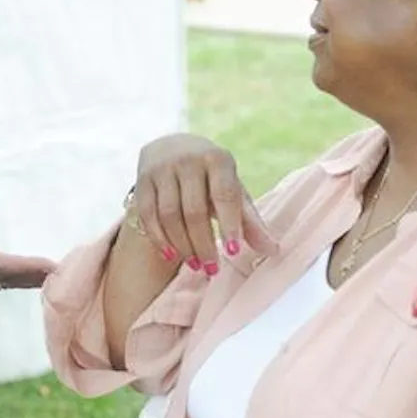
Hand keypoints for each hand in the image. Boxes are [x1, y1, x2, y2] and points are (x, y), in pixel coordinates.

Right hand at [0, 201, 57, 302]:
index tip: (50, 268)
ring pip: (0, 280)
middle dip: (34, 274)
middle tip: (63, 274)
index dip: (26, 266)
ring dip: (24, 278)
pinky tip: (13, 279)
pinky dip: (7, 279)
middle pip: (7, 275)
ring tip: (46, 275)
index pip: (0, 265)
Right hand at [132, 134, 275, 270]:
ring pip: (169, 215)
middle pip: (194, 210)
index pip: (224, 195)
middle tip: (212, 269)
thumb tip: (274, 251)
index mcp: (218, 159)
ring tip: (195, 266)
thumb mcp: (233, 190)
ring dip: (182, 246)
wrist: (172, 148)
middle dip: (203, 244)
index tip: (232, 252)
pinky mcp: (143, 180)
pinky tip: (171, 255)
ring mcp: (162, 169)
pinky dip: (159, 239)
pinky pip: (148, 215)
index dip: (229, 224)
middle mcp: (188, 160)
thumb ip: (250, 221)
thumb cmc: (212, 177)